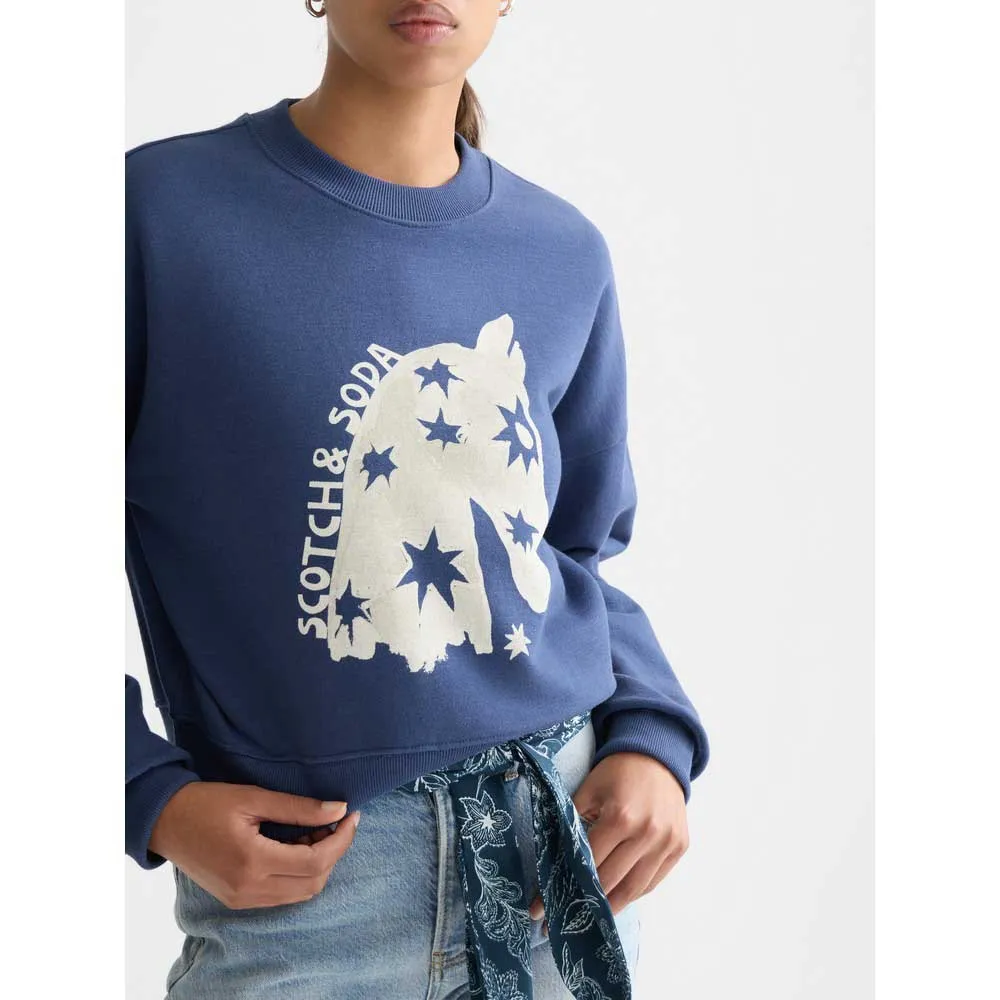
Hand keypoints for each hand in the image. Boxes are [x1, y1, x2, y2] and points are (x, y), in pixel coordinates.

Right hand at [148, 780, 361, 908]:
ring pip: (301, 892)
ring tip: (316, 829)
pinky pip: (283, 894)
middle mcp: (249, 888)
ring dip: (318, 864)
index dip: (342, 839)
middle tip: (336, 820)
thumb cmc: (207, 802)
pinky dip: (299, 873)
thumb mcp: (254, 797)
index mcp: (253, 861)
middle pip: (314, 882)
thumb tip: (339, 809)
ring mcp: (243, 898)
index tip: (352, 814)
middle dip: (334, 851)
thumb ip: (299, 808)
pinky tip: (297, 844)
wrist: (165, 822)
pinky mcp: (238, 899)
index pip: (316, 861)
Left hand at [529, 752, 688, 922]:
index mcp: (620, 817)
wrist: (656, 755)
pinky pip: (653, 881)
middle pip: (610, 880)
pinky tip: (616, 897)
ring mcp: (667, 843)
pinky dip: (634, 892)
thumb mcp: (588, 790)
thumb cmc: (617, 773)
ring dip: (610, 906)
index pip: (588, 861)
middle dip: (583, 903)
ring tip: (590, 918)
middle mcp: (647, 833)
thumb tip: (551, 860)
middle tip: (560, 921)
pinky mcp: (680, 847)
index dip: (564, 884)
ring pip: (634, 889)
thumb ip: (571, 821)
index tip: (541, 909)